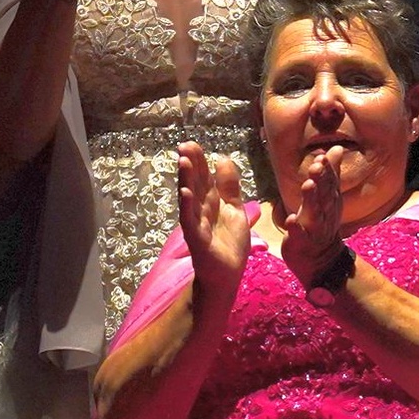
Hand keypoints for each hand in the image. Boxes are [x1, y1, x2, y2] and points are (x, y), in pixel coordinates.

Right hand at [175, 139, 251, 287]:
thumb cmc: (228, 244)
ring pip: (190, 199)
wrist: (227, 275)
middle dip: (191, 165)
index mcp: (211, 203)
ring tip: (184, 162)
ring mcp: (196, 224)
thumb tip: (222, 158)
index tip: (192, 143)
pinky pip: (190, 221)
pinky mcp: (196, 239)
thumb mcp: (234, 209)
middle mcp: (200, 210)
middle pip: (195, 183)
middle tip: (185, 145)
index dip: (199, 161)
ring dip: (186, 180)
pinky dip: (187, 207)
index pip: (204, 177)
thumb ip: (229, 186)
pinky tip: (185, 193)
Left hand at [277, 144, 347, 281]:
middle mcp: (324, 213)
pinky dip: (295, 228)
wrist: (323, 260)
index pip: (330, 182)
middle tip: (317, 165)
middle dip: (321, 180)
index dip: (327, 170)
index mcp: (330, 200)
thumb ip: (332, 173)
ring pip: (313, 212)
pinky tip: (290, 220)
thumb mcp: (330, 197)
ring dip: (311, 199)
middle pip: (323, 194)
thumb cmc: (322, 223)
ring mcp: (314, 229)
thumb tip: (336, 148)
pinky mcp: (301, 243)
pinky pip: (299, 235)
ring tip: (307, 185)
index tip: (323, 156)